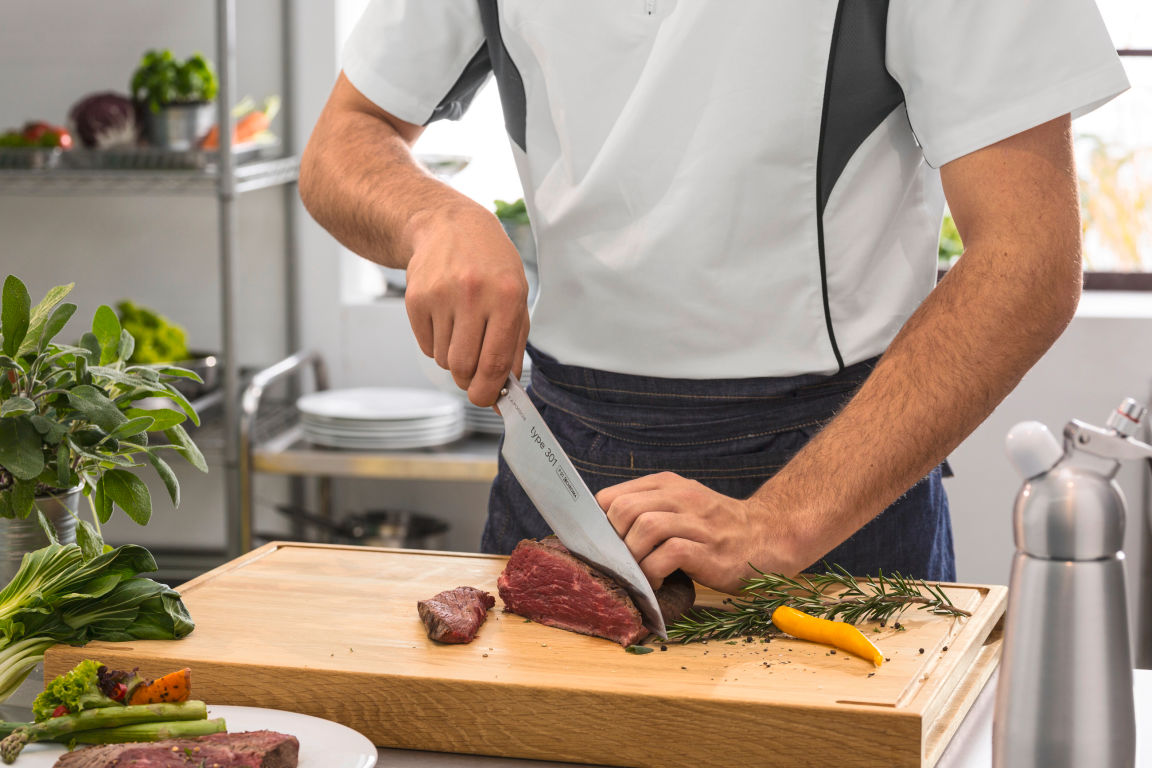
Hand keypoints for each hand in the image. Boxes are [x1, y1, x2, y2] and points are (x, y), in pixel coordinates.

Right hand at [404, 206, 529, 405]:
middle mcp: (473, 295)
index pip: (494, 361)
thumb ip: (514, 346)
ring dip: (453, 358)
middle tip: (473, 375)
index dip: (489, 391)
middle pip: (463, 366)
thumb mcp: (517, 298)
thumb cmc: (491, 267)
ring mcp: (440, 295)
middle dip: (468, 380)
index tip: (486, 401)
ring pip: (443, 359)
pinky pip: (426, 346)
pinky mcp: (415, 299)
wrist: (449, 226)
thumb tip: (506, 390)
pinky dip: (437, 344)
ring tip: (462, 329)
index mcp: (506, 297)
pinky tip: (445, 318)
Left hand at [596, 472, 806, 593]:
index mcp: (667, 485)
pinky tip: (657, 582)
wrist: (770, 536)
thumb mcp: (682, 507)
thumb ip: (649, 510)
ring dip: (633, 557)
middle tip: (619, 563)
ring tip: (638, 574)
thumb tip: (603, 535)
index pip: (611, 497)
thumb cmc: (718, 528)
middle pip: (625, 509)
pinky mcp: (709, 551)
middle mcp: (681, 498)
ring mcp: (697, 523)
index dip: (598, 525)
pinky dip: (654, 572)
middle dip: (613, 541)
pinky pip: (669, 554)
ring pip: (645, 527)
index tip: (600, 547)